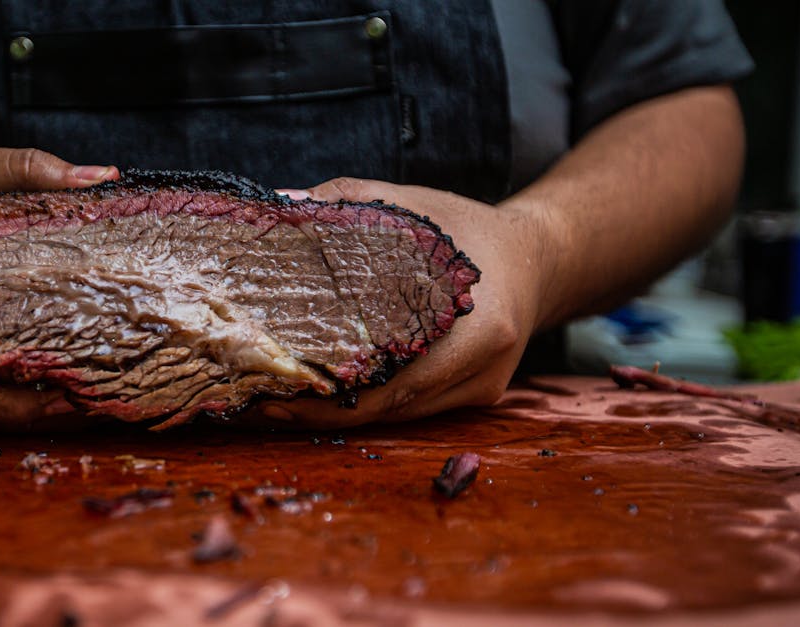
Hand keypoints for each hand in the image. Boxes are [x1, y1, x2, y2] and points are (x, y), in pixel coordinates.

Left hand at [263, 178, 553, 427]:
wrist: (537, 257)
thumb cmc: (468, 228)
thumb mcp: (413, 203)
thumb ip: (348, 201)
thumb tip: (280, 203)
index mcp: (480, 329)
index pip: (395, 380)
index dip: (333, 395)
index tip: (278, 393)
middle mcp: (485, 369)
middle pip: (391, 407)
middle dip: (323, 411)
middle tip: (262, 405)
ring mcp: (482, 389)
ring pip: (399, 414)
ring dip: (339, 412)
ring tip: (279, 403)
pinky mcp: (475, 395)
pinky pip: (412, 407)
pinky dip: (367, 401)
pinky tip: (323, 392)